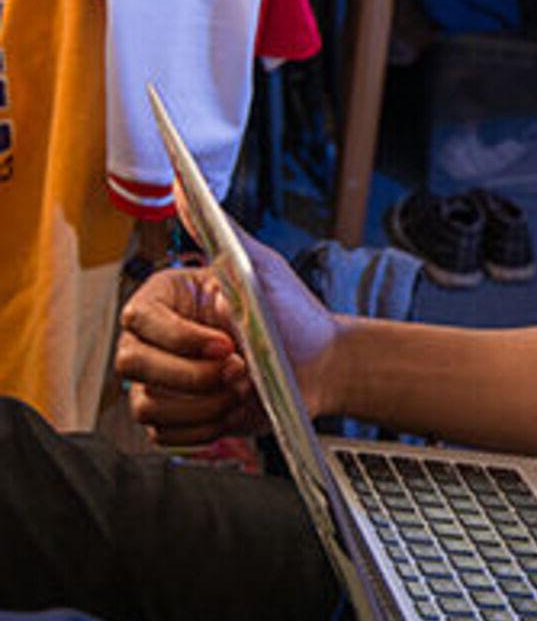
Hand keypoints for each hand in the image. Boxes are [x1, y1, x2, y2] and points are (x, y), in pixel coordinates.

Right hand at [116, 230, 338, 445]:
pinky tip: (234, 409)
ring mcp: (161, 381)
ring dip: (204, 404)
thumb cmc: (292, 316)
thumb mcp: (261, 268)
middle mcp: (156, 340)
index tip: (228, 344)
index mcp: (167, 301)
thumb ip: (219, 230)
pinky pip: (163, 434)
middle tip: (241, 369)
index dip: (182, 339)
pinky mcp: (176, 416)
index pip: (140, 320)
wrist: (320, 368)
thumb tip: (182, 186)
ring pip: (148, 404)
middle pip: (133, 365)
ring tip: (243, 387)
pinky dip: (203, 429)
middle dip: (193, 376)